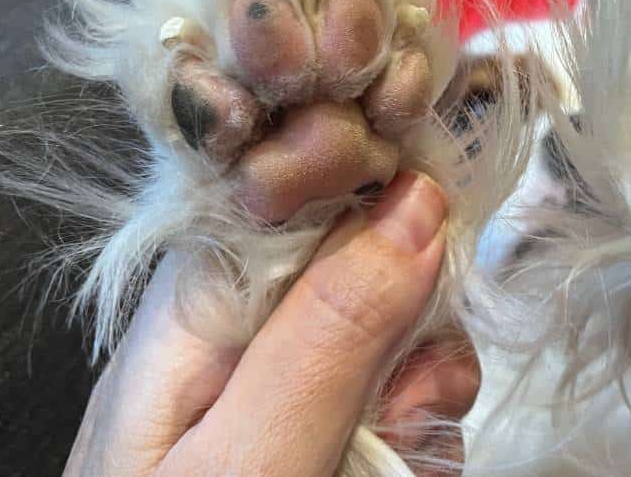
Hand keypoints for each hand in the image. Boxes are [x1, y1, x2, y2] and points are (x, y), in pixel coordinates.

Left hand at [64, 172, 479, 476]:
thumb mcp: (247, 466)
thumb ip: (327, 335)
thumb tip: (416, 202)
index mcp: (196, 302)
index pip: (299, 181)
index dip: (378, 186)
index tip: (435, 234)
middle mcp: (242, 322)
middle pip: (370, 249)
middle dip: (414, 320)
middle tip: (398, 408)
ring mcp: (289, 372)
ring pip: (405, 323)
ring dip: (426, 388)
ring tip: (392, 453)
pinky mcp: (327, 417)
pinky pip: (408, 388)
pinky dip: (424, 428)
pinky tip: (399, 468)